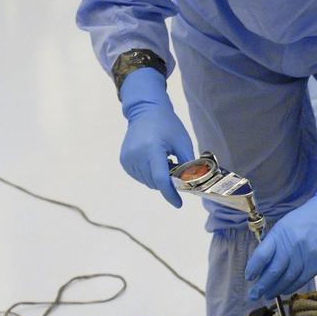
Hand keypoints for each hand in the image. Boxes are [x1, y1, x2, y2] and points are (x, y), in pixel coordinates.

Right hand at [119, 67, 193, 207]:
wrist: (145, 112)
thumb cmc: (167, 125)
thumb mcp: (182, 142)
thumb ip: (187, 164)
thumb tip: (191, 185)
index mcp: (151, 149)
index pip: (160, 178)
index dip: (170, 193)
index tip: (178, 203)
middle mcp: (136, 156)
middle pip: (155, 182)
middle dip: (168, 182)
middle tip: (176, 168)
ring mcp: (127, 159)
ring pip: (147, 182)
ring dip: (158, 178)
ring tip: (165, 161)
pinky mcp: (124, 161)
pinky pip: (140, 177)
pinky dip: (150, 175)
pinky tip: (155, 161)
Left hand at [245, 160, 316, 300]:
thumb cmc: (308, 215)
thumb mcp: (286, 223)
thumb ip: (275, 241)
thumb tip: (264, 261)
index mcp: (280, 234)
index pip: (262, 255)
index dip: (253, 268)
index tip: (249, 277)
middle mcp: (291, 246)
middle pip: (273, 271)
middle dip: (261, 285)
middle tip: (254, 294)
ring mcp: (305, 255)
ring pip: (287, 278)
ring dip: (275, 289)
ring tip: (268, 295)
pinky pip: (301, 279)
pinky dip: (291, 287)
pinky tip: (284, 290)